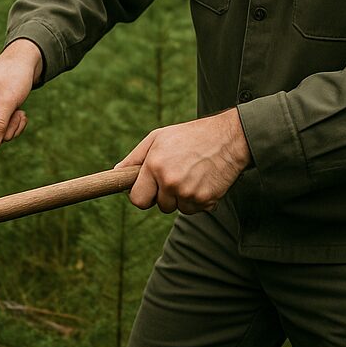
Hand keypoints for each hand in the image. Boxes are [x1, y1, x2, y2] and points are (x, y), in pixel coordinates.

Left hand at [115, 109, 251, 214]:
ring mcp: (188, 192)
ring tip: (192, 174)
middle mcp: (170, 181)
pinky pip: (195, 210)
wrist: (228, 138)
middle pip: (159, 206)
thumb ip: (135, 158)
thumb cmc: (190, 136)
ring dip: (182, 197)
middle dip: (164, 196)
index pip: (137, 199)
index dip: (141, 195)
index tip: (148, 190)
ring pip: (178, 208)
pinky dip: (198, 200)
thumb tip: (117, 173)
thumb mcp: (158, 138)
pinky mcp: (206, 200)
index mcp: (155, 165)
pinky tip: (203, 180)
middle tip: (176, 175)